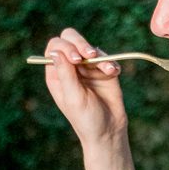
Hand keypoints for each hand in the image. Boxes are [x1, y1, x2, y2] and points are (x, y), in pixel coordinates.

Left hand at [42, 28, 126, 146]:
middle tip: (90, 54)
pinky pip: (107, 57)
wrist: (108, 131)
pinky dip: (111, 62)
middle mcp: (70, 68)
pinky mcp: (104, 71)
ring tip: (108, 70)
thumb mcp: (73, 98)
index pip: (55, 48)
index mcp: (57, 74)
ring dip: (100, 56)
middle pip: (71, 39)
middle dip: (81, 43)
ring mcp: (87, 68)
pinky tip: (113, 73)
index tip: (76, 59)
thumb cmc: (86, 119)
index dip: (65, 47)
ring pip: (91, 47)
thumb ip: (65, 74)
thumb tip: (55, 51)